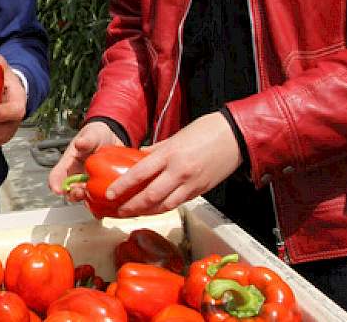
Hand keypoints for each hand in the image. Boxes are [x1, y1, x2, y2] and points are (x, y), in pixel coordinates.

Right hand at [47, 120, 122, 200]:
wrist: (112, 138)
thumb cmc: (96, 136)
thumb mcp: (92, 134)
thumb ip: (87, 139)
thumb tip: (80, 143)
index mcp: (69, 163)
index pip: (57, 175)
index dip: (55, 183)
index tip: (57, 189)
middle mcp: (76, 176)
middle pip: (70, 190)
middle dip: (73, 194)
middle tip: (80, 192)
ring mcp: (89, 183)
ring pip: (85, 197)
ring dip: (88, 201)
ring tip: (95, 200)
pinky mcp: (101, 188)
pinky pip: (99, 200)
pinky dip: (102, 205)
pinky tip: (108, 205)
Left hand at [105, 112, 241, 216]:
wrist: (236, 136)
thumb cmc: (207, 131)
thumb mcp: (176, 137)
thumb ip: (156, 150)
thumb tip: (139, 156)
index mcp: (170, 154)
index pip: (140, 173)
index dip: (123, 186)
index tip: (110, 194)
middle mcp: (179, 171)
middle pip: (150, 196)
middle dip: (132, 206)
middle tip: (119, 210)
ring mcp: (191, 183)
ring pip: (164, 205)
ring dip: (147, 212)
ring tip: (133, 213)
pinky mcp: (200, 190)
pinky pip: (178, 203)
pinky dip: (164, 208)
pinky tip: (154, 210)